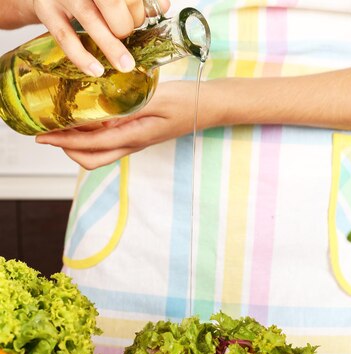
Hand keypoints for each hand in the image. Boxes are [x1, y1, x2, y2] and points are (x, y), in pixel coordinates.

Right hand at [31, 0, 169, 75]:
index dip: (137, 8)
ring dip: (111, 46)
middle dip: (125, 24)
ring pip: (89, 19)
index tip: (140, 21)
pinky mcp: (46, 11)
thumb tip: (163, 8)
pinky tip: (96, 70)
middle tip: (127, 35)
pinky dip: (82, 56)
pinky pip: (65, 37)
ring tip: (125, 65)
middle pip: (110, 2)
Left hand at [36, 80, 216, 168]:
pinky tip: (85, 120)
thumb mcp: (157, 99)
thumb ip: (129, 107)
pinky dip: (91, 136)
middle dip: (68, 150)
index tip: (45, 138)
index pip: (93, 144)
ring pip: (99, 154)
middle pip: (92, 160)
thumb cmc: (187, 102)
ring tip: (60, 128)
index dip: (66, 142)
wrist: (208, 108)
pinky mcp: (137, 135)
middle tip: (48, 135)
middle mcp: (132, 144)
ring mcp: (134, 142)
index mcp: (135, 137)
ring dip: (77, 145)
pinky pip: (109, 142)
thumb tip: (101, 112)